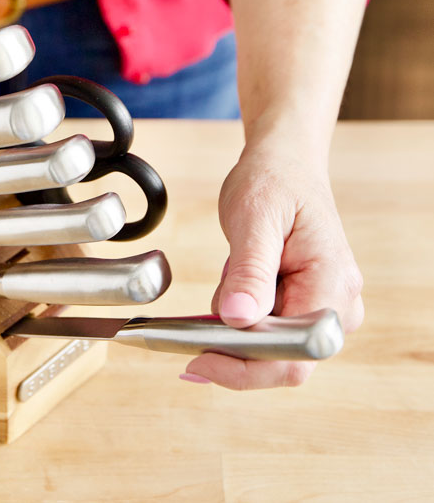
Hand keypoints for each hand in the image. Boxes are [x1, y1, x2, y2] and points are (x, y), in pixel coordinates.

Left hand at [181, 137, 363, 388]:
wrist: (286, 162)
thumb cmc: (275, 180)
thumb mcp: (255, 219)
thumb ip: (250, 272)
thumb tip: (237, 320)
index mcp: (333, 286)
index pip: (294, 358)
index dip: (245, 368)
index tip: (198, 358)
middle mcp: (337, 306)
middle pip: (283, 362)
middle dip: (234, 348)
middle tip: (192, 325)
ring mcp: (324, 308)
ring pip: (272, 350)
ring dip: (236, 329)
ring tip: (227, 275)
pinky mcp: (306, 306)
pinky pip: (270, 333)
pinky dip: (240, 319)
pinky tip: (232, 284)